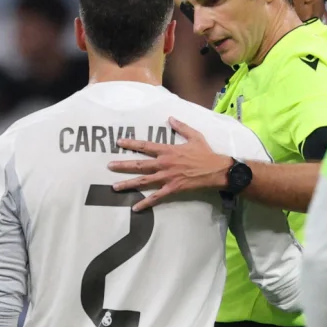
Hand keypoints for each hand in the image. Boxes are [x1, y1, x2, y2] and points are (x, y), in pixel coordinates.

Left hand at [108, 117, 230, 209]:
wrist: (216, 170)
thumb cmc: (205, 153)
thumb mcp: (195, 136)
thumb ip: (181, 127)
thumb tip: (170, 118)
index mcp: (168, 150)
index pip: (145, 146)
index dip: (131, 144)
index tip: (119, 143)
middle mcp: (164, 164)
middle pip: (139, 164)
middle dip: (123, 165)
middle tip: (109, 166)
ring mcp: (167, 177)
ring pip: (143, 181)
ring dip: (128, 184)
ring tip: (114, 187)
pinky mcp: (172, 189)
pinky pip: (156, 197)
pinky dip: (145, 203)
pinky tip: (135, 207)